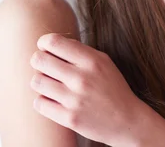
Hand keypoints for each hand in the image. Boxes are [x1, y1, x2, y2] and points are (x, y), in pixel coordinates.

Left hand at [30, 33, 144, 146]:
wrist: (127, 121)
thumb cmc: (112, 88)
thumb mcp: (103, 61)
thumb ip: (79, 50)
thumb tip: (50, 43)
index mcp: (91, 60)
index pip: (53, 42)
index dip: (43, 43)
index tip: (45, 48)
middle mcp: (82, 78)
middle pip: (39, 60)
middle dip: (38, 61)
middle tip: (46, 67)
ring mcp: (75, 100)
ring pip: (36, 81)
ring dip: (41, 81)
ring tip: (51, 84)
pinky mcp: (69, 119)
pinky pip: (39, 103)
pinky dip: (43, 100)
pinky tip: (53, 100)